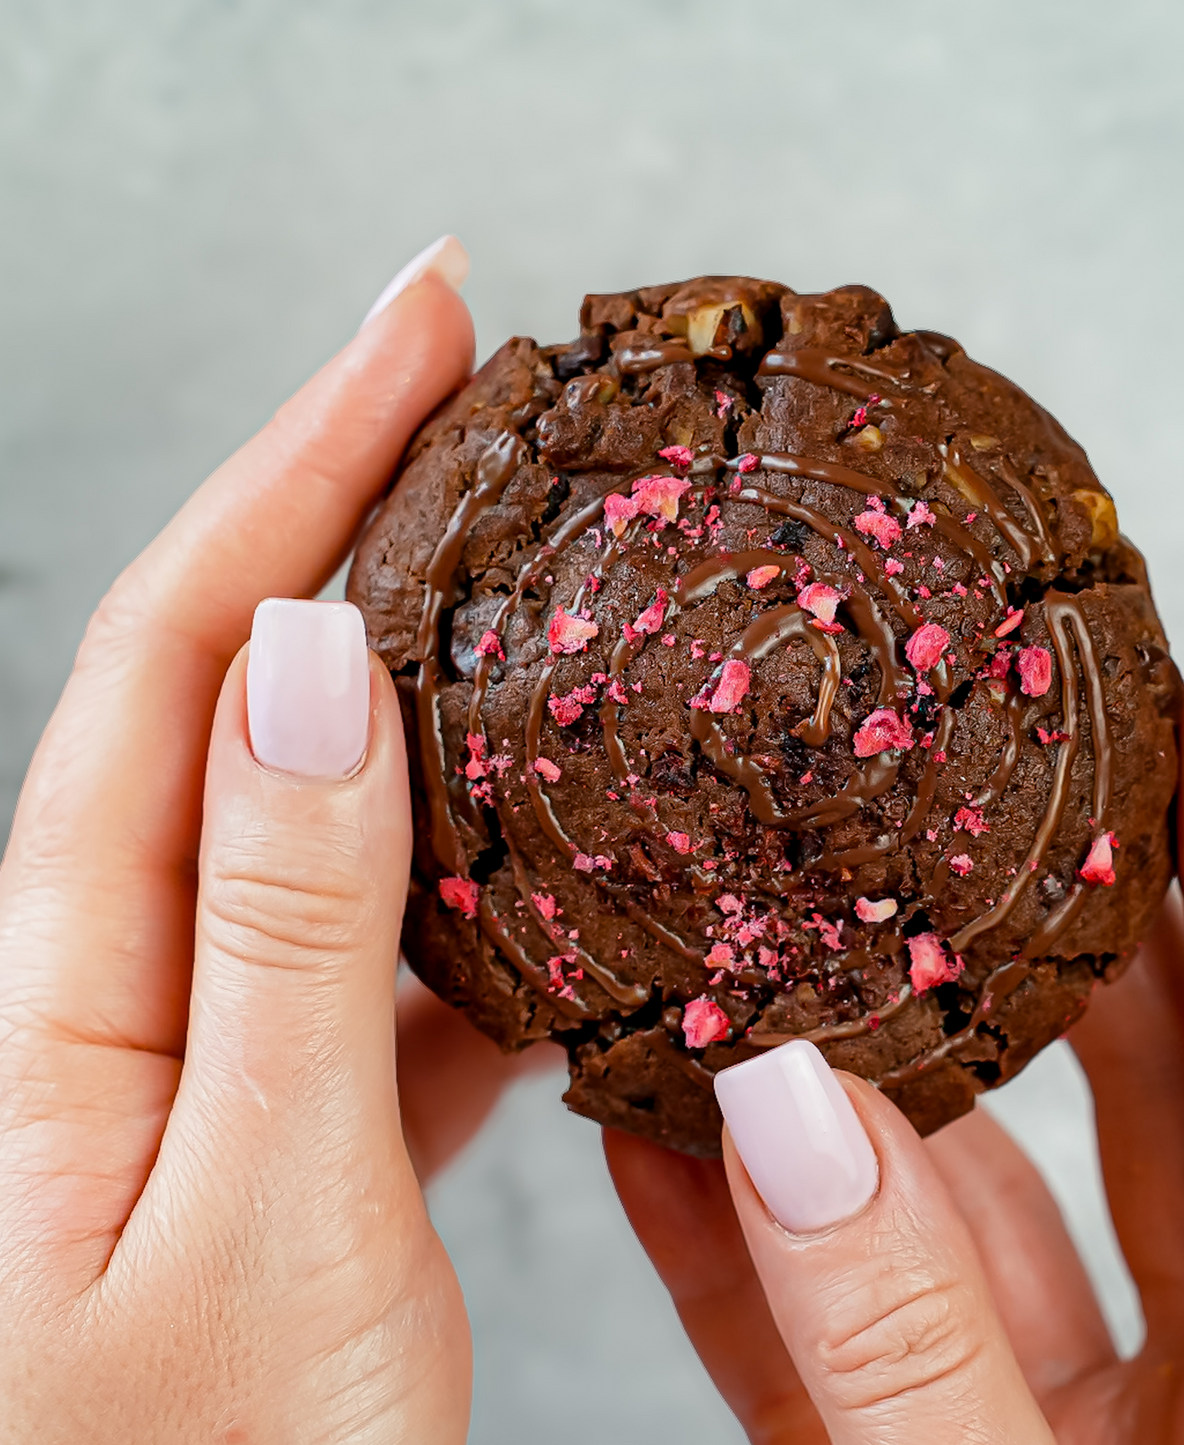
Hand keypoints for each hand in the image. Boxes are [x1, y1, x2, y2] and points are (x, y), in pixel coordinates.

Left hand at [0, 239, 551, 1441]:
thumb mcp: (267, 1218)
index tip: (427, 316)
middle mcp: (123, 979)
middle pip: (236, 676)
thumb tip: (312, 666)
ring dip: (416, 651)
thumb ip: (289, 933)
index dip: (308, 457)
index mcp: (72, 991)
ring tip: (525, 547)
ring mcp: (212, 1029)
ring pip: (318, 786)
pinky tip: (546, 816)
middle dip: (354, 497)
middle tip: (486, 380)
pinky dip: (463, 836)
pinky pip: (377, 914)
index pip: (186, 645)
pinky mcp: (293, 1090)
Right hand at [608, 629, 1183, 1442]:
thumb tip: (786, 1110)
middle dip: (1065, 925)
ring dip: (854, 1090)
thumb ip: (908, 1344)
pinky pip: (830, 1338)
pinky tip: (655, 1146)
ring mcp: (1064, 1438)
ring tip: (775, 940)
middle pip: (1151, 1102)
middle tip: (994, 763)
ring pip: (971, 1206)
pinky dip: (740, 1251)